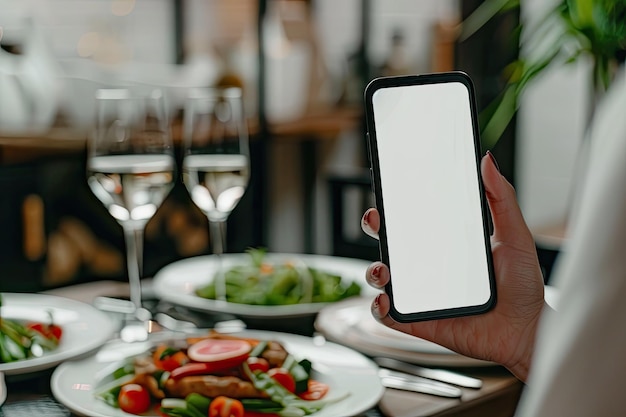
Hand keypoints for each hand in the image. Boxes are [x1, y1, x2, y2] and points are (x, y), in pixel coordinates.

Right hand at [361, 152, 545, 381]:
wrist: (526, 332)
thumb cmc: (522, 287)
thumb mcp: (515, 236)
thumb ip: (502, 198)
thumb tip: (488, 162)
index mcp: (444, 244)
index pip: (412, 219)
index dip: (395, 205)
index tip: (389, 190)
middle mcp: (427, 267)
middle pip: (389, 243)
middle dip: (374, 228)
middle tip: (377, 221)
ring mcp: (420, 294)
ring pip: (381, 278)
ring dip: (374, 270)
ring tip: (385, 269)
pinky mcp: (417, 321)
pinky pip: (387, 314)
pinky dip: (379, 308)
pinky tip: (387, 300)